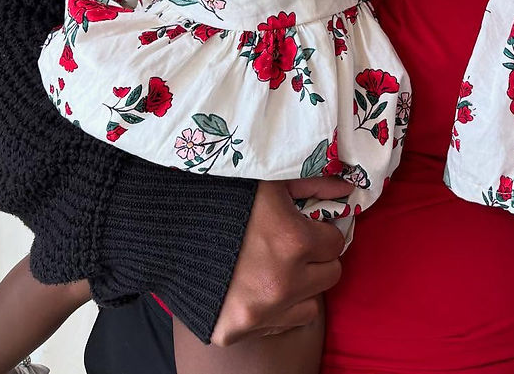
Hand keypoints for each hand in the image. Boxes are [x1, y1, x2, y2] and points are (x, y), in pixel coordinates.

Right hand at [211, 178, 345, 345]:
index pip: (335, 244)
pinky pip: (277, 326)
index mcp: (294, 242)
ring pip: (309, 306)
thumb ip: (314, 183)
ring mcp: (260, 313)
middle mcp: (282, 283)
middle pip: (329, 276)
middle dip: (316, 260)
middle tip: (295, 248)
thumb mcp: (271, 181)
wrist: (166, 228)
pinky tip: (257, 287)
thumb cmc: (224, 198)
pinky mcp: (235, 331)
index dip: (322, 232)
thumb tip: (347, 190)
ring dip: (301, 288)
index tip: (309, 227)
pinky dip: (274, 310)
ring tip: (277, 268)